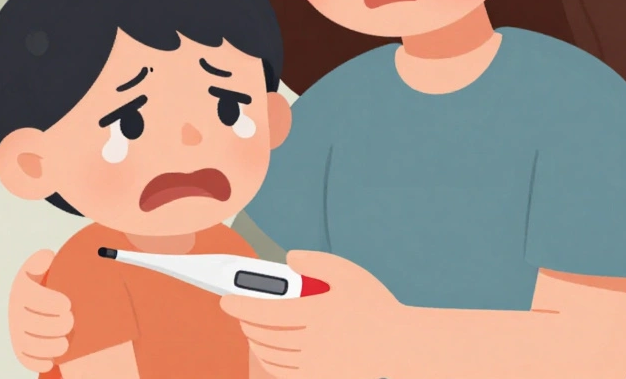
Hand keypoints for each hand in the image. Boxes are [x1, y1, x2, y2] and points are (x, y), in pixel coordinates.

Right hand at [9, 249, 73, 372]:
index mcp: (23, 288)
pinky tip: (52, 360)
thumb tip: (47, 256)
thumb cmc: (49, 284)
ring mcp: (17, 330)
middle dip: (54, 325)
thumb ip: (43, 261)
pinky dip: (39, 362)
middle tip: (71, 322)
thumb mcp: (45, 269)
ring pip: (30, 343)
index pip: (31, 296)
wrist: (42, 303)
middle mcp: (16, 310)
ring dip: (49, 346)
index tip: (67, 304)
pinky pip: (25, 359)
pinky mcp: (21, 348)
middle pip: (31, 323)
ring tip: (65, 343)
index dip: (49, 302)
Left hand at [221, 251, 405, 378]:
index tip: (224, 300)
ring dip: (254, 341)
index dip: (239, 305)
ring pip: (270, 355)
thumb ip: (315, 261)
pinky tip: (267, 351)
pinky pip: (284, 373)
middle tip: (237, 311)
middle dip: (245, 321)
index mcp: (316, 313)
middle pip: (263, 333)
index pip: (264, 311)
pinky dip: (269, 361)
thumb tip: (288, 260)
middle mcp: (313, 341)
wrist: (401, 345)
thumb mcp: (348, 273)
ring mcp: (316, 364)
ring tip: (250, 329)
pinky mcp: (321, 378)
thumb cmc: (374, 306)